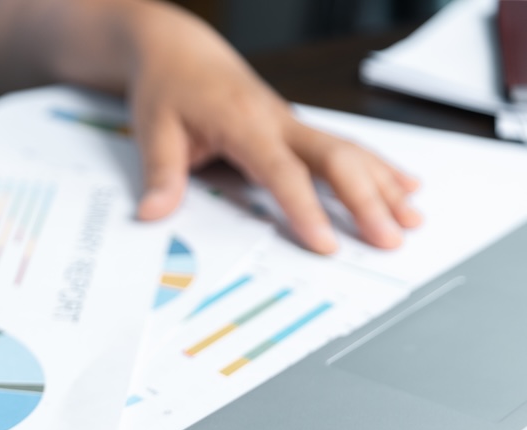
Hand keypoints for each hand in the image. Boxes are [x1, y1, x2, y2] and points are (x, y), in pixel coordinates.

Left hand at [126, 2, 420, 252]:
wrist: (179, 50)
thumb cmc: (168, 88)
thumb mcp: (154, 129)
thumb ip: (160, 174)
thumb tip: (152, 214)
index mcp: (245, 123)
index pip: (282, 172)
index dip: (306, 209)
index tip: (325, 244)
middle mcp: (279, 120)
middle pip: (335, 159)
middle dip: (367, 200)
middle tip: (390, 239)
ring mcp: (293, 123)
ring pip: (350, 152)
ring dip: (383, 186)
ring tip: (412, 220)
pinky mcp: (297, 128)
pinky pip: (345, 147)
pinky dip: (377, 168)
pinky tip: (405, 186)